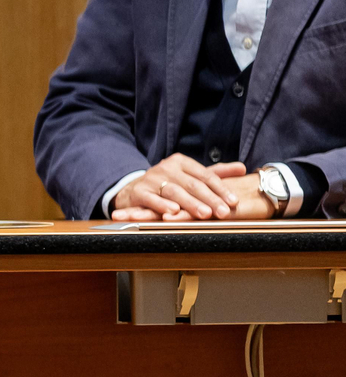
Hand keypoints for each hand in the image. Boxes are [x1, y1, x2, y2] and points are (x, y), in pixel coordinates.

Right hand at [110, 155, 246, 220]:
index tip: (234, 201)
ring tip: (204, 214)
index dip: (221, 188)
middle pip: (192, 184)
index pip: (205, 175)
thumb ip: (216, 173)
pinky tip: (173, 212)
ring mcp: (151, 179)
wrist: (133, 189)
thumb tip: (243, 168)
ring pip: (174, 192)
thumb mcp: (191, 176)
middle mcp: (166, 168)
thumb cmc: (168, 184)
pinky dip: (161, 205)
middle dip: (210, 199)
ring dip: (190, 203)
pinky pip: (151, 199)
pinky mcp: (138, 192)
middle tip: (223, 212)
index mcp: (180, 162)